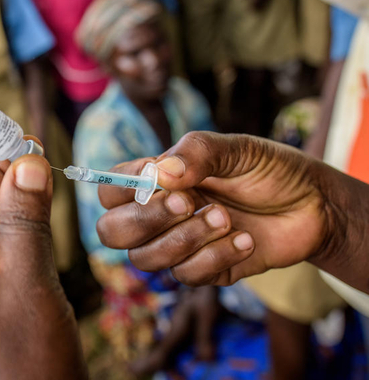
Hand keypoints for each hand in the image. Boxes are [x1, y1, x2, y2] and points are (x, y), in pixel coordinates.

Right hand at [96, 132, 330, 286]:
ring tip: (226, 218)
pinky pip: (187, 276)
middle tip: (187, 203)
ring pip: (146, 259)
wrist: (315, 206)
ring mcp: (180, 245)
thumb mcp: (236, 149)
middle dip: (145, 221)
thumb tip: (159, 174)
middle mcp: (160, 215)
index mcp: (158, 182)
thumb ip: (196, 153)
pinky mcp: (206, 271)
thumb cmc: (269, 170)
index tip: (160, 180)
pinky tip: (245, 240)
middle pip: (113, 232)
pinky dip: (217, 257)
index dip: (124, 190)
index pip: (111, 192)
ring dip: (186, 239)